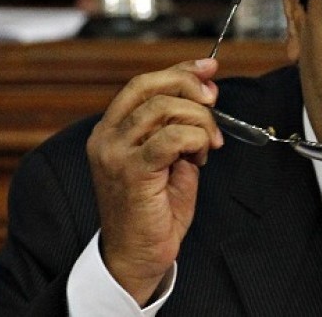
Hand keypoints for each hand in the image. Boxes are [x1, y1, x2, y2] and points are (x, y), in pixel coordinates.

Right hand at [86, 58, 223, 304]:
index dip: (179, 70)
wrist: (140, 254)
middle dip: (190, 87)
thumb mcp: (172, 155)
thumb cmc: (157, 208)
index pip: (143, 83)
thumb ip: (181, 124)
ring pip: (163, 108)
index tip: (209, 68)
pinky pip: (171, 138)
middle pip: (150, 86)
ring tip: (207, 145)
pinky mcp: (132, 171)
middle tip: (214, 102)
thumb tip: (205, 89)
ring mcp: (114, 153)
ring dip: (198, 121)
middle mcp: (106, 137)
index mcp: (112, 129)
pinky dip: (195, 140)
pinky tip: (200, 158)